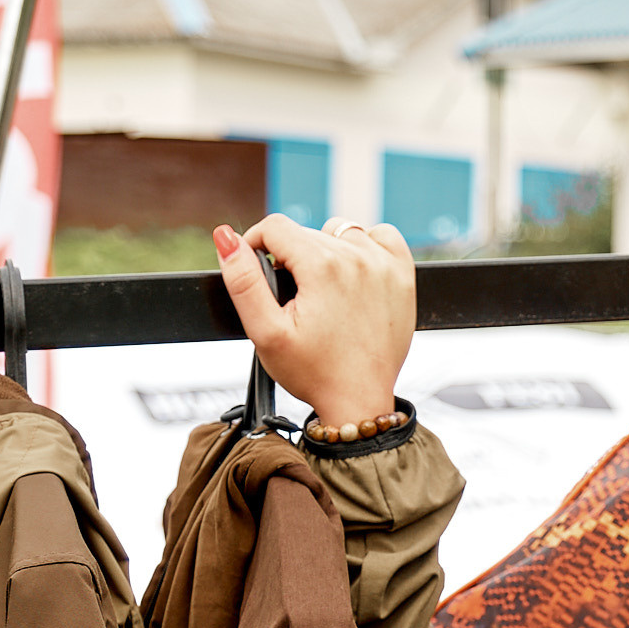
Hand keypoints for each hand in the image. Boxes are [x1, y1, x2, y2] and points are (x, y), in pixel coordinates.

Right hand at [217, 215, 415, 426]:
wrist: (360, 400)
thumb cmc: (313, 372)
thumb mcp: (266, 333)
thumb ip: (243, 281)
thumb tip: (226, 237)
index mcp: (323, 266)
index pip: (274, 226)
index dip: (255, 245)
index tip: (258, 272)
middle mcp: (357, 257)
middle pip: (306, 232)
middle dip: (290, 257)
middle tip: (293, 300)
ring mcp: (385, 264)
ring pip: (339, 232)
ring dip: (324, 251)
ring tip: (321, 291)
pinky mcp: (402, 275)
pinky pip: (381, 236)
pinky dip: (364, 247)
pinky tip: (353, 275)